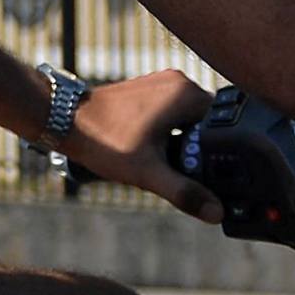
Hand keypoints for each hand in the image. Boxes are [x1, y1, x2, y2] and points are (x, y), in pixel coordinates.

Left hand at [62, 70, 223, 222]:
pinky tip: (161, 151)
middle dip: (205, 149)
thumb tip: (217, 212)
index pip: (228, 123)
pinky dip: (175, 133)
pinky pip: (176, 113)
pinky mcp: (150, 90)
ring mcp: (163, 83)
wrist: (66, 121)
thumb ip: (185, 192)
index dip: (226, 151)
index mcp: (186, 93)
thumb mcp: (148, 172)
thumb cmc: (103, 141)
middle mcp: (178, 82)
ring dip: (189, 142)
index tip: (218, 173)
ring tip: (170, 161)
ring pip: (194, 120)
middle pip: (212, 122)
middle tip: (189, 171)